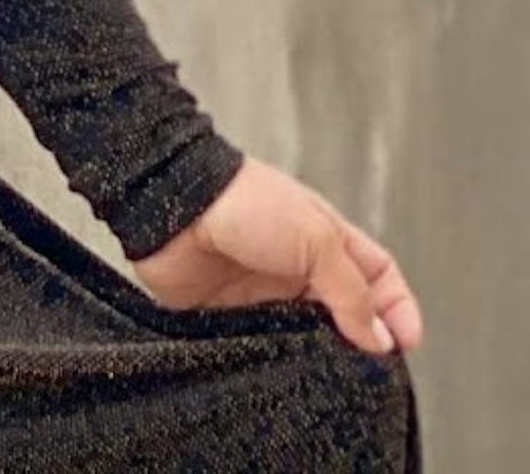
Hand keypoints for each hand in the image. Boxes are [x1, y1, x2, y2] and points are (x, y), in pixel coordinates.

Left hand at [130, 157, 421, 358]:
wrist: (169, 199)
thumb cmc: (242, 199)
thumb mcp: (315, 239)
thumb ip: (351, 292)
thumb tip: (381, 339)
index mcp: (324, 242)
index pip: (377, 279)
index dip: (398, 310)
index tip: (409, 344)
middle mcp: (296, 269)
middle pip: (346, 315)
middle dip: (364, 343)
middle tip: (374, 372)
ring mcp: (262, 293)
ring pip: (306, 338)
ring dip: (321, 358)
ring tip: (335, 379)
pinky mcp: (228, 315)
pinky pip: (261, 346)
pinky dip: (277, 362)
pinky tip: (289, 375)